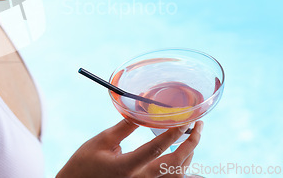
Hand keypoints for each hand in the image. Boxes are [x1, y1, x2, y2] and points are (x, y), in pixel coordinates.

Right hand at [56, 119, 202, 177]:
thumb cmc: (85, 164)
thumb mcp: (100, 142)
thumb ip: (123, 128)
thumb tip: (141, 111)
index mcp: (127, 166)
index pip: (157, 147)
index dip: (174, 131)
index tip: (186, 117)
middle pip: (175, 164)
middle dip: (191, 142)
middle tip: (197, 124)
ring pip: (177, 175)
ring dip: (189, 155)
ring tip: (190, 136)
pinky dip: (182, 170)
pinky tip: (185, 158)